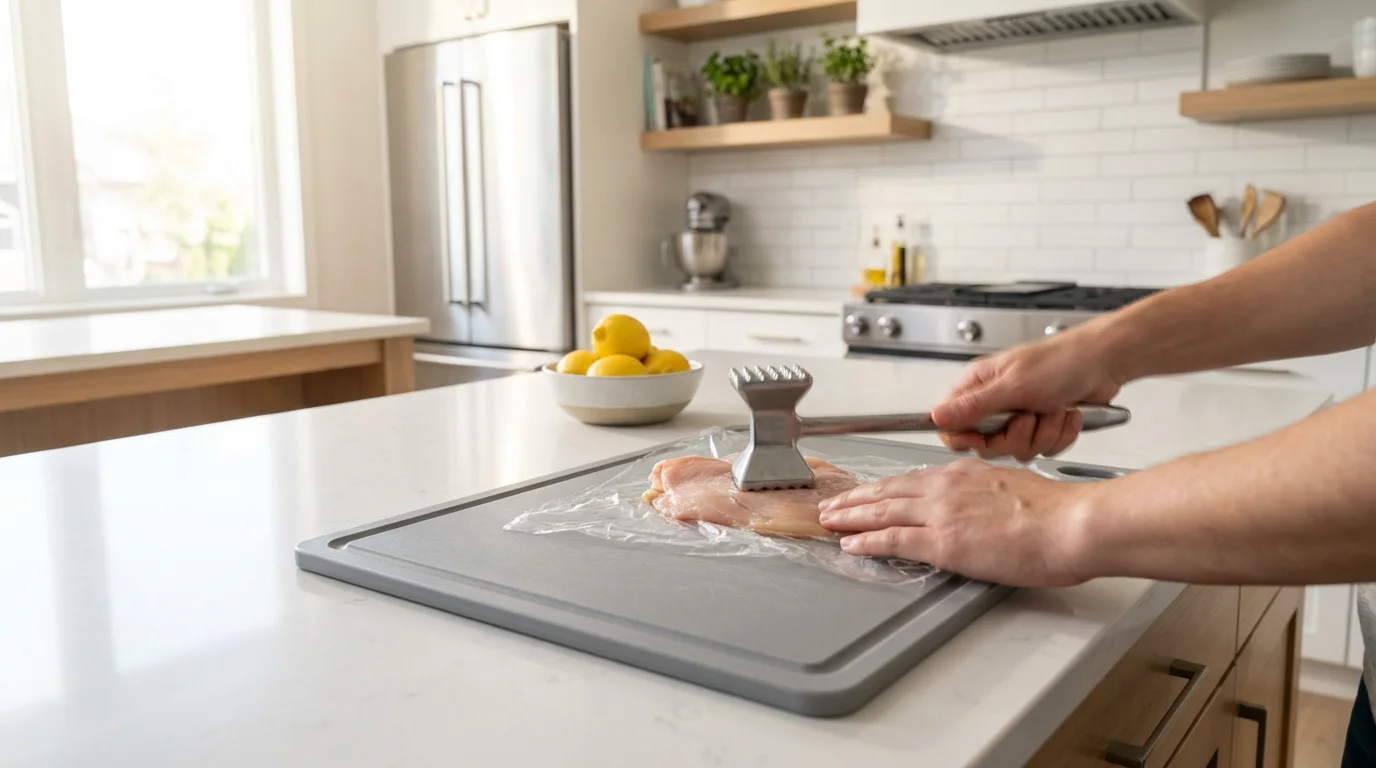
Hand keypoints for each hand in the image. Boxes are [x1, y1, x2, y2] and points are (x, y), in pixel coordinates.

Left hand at [818, 459, 1091, 587]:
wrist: (1070, 523)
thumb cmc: (1056, 512)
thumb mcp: (1012, 487)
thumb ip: (986, 493)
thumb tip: (979, 504)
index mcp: (964, 473)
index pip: (911, 479)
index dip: (882, 488)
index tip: (866, 492)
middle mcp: (946, 488)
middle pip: (888, 492)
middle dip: (855, 499)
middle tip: (832, 504)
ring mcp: (942, 514)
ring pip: (882, 512)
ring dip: (850, 516)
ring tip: (829, 521)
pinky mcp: (944, 542)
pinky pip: (893, 540)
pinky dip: (867, 541)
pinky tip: (851, 544)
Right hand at [932, 333, 1124, 461]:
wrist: (1105, 362)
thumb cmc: (1062, 361)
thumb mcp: (1013, 386)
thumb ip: (973, 406)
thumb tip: (936, 416)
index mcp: (979, 386)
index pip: (950, 423)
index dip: (963, 438)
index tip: (983, 439)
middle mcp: (995, 402)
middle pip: (987, 444)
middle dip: (1015, 436)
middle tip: (1029, 418)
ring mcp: (1019, 416)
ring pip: (1018, 448)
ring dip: (1043, 433)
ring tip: (1053, 409)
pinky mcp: (1041, 426)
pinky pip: (1043, 448)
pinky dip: (1060, 434)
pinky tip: (1066, 414)